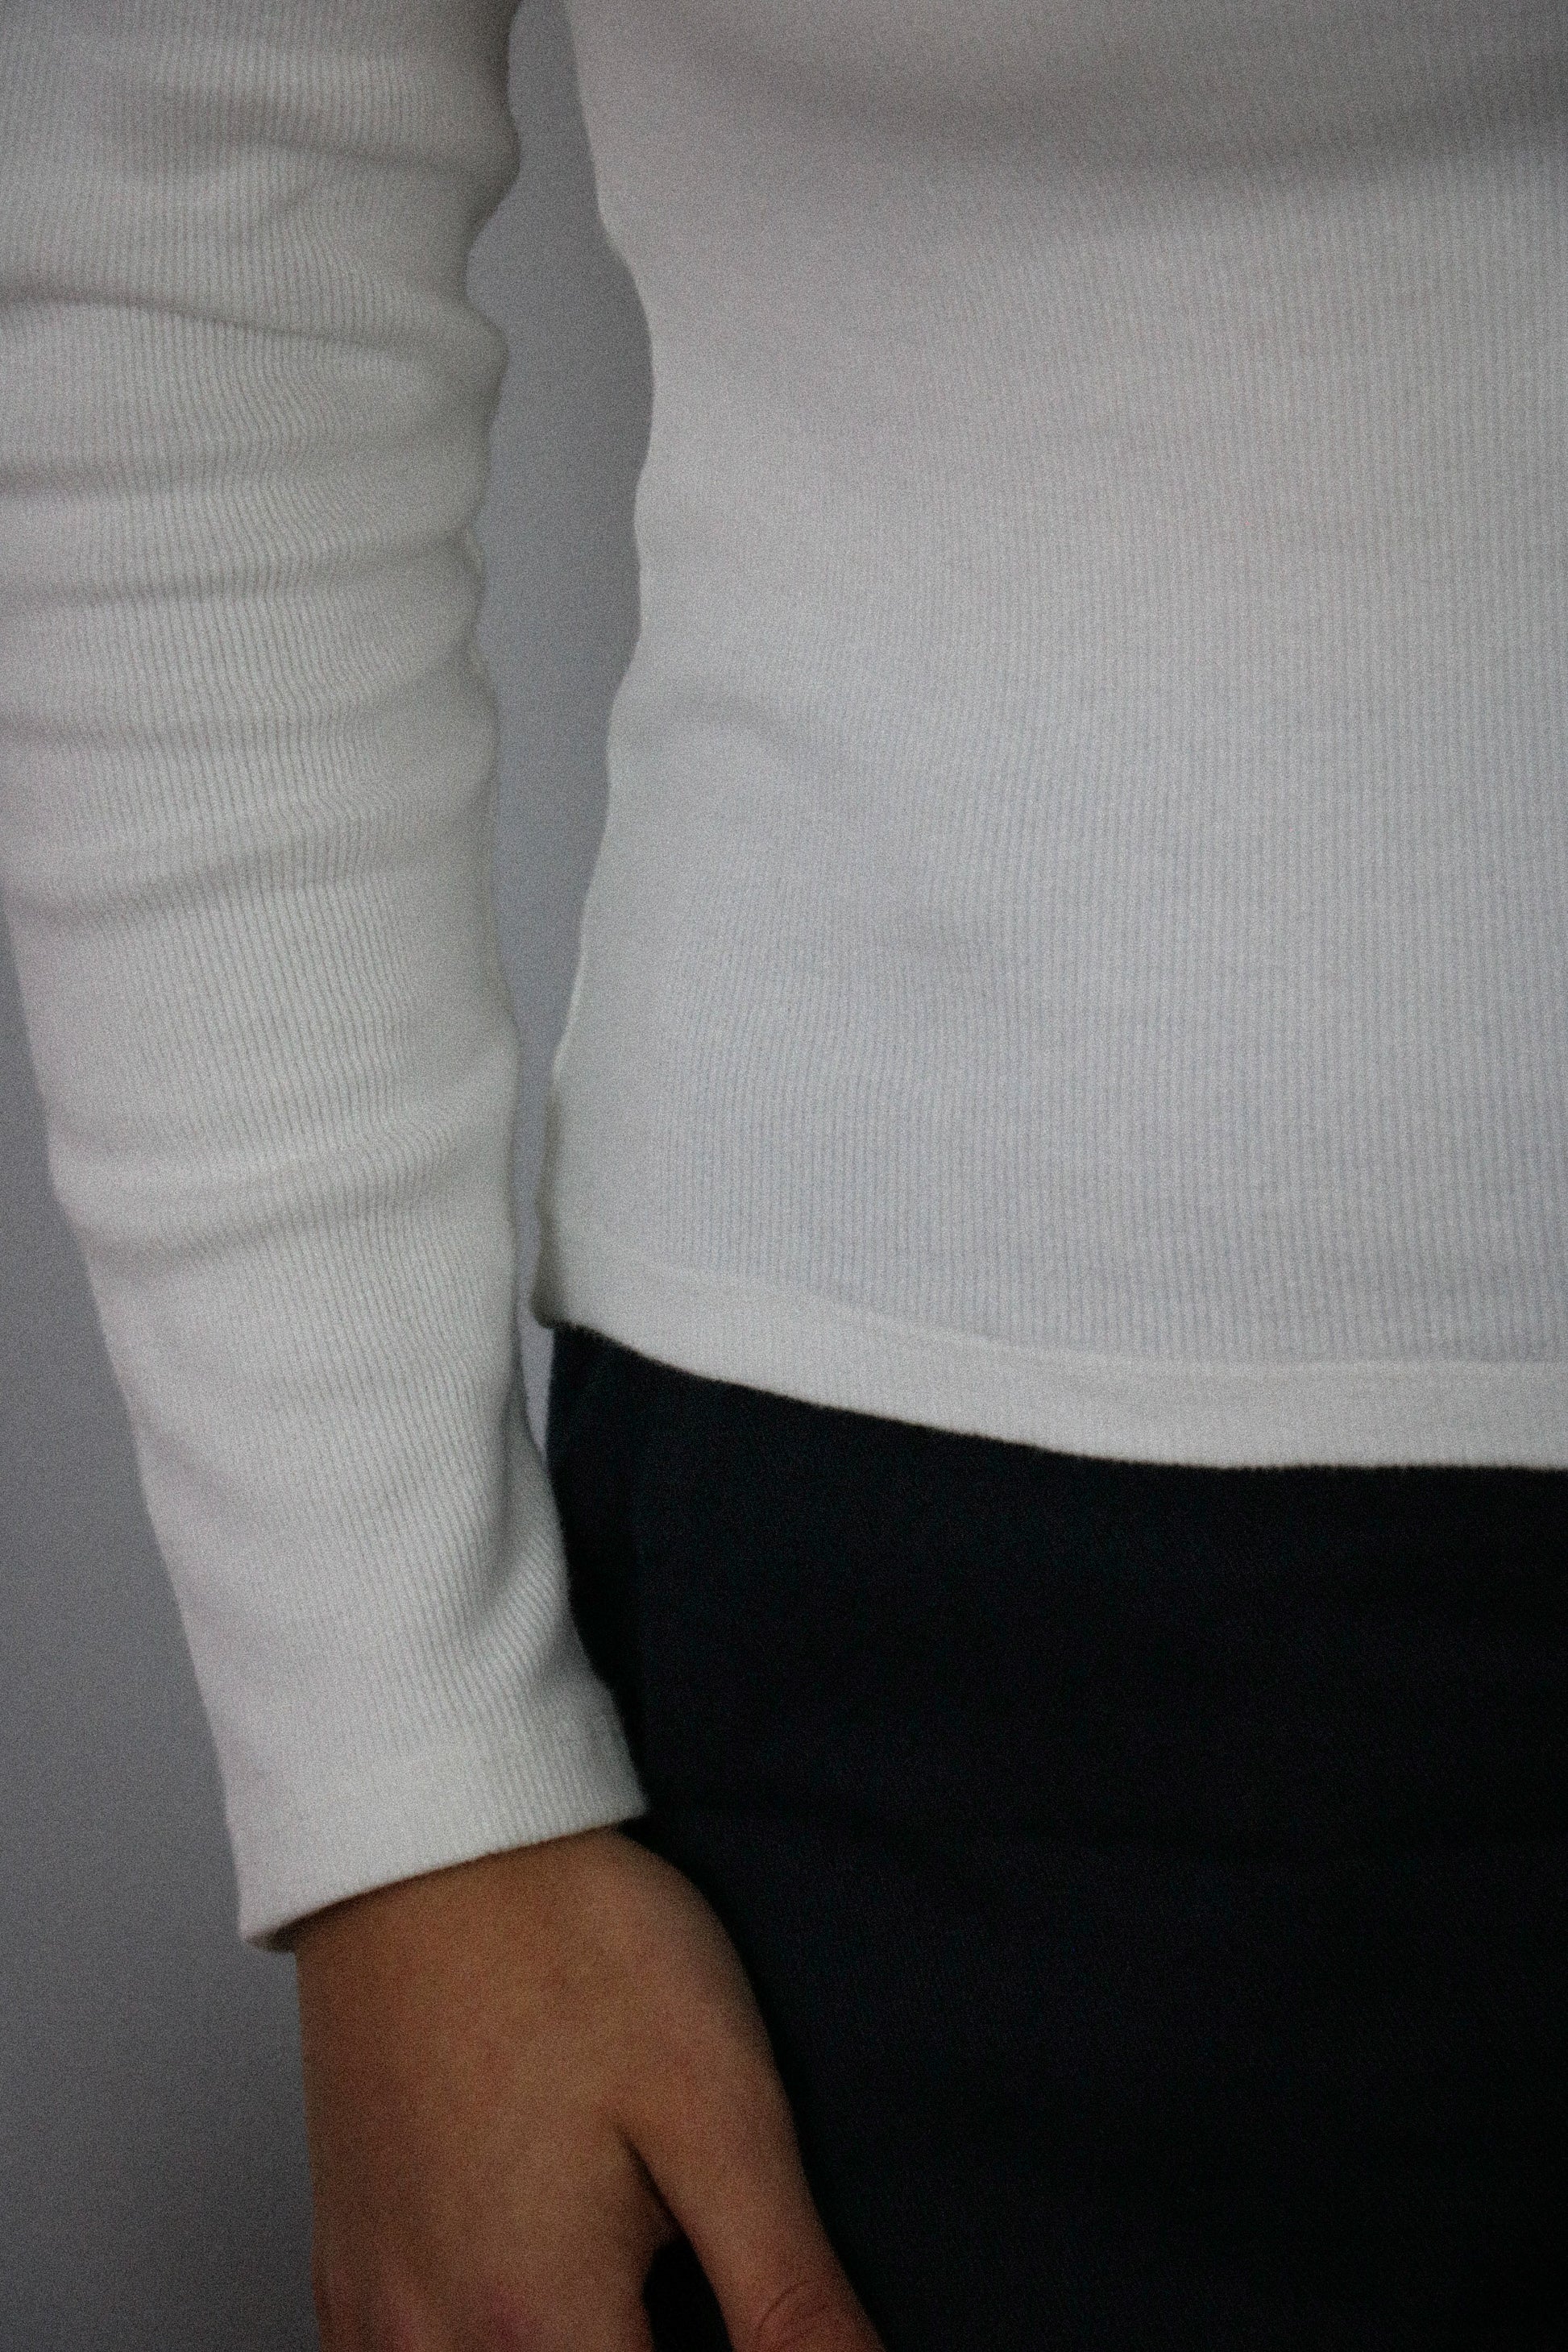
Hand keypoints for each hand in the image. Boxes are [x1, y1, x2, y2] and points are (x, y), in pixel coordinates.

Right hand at [290, 1824, 885, 2350]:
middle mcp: (436, 2346)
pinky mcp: (343, 2268)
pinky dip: (484, 2347)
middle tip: (687, 2263)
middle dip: (652, 2346)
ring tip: (635, 2284)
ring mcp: (375, 2313)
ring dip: (568, 2347)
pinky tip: (540, 2297)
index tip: (749, 2303)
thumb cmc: (567, 1943)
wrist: (427, 1837)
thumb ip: (788, 2297)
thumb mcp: (720, 2111)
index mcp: (539, 2327)